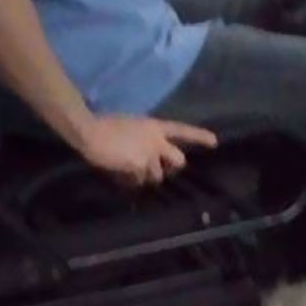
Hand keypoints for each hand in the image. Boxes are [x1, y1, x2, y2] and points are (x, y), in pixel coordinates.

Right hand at [78, 115, 217, 185]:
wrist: (91, 131)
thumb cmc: (104, 124)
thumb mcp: (130, 126)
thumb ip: (142, 137)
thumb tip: (142, 152)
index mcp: (155, 126)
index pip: (181, 130)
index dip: (198, 136)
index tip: (214, 142)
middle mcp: (157, 141)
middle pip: (178, 160)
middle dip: (170, 168)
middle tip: (158, 169)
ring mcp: (149, 155)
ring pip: (156, 175)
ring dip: (144, 176)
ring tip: (126, 169)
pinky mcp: (139, 167)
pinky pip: (138, 181)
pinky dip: (130, 181)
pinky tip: (118, 174)